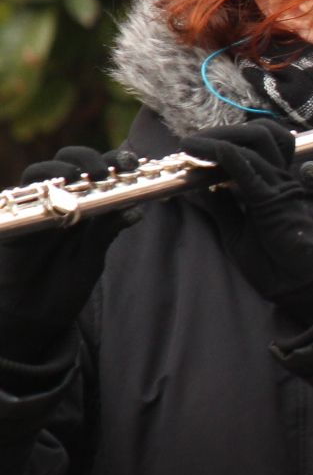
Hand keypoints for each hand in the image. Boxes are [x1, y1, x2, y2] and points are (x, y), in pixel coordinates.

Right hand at [0, 147, 135, 357]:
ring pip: (41, 172)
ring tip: (78, 178)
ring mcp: (34, 209)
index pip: (99, 173)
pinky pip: (18, 197)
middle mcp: (59, 202)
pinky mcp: (13, 221)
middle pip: (70, 162)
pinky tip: (54, 197)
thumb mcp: (91, 256)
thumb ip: (106, 231)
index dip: (114, 163)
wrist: (32, 316)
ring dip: (61, 169)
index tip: (132, 164)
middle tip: (105, 171)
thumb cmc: (63, 286)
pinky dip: (36, 190)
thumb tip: (137, 209)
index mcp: (85, 206)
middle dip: (89, 158)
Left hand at [180, 122, 312, 327]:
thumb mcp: (233, 227)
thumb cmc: (269, 258)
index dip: (226, 136)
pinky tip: (211, 153)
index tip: (194, 146)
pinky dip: (229, 157)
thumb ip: (219, 205)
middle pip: (259, 134)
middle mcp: (278, 177)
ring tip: (192, 147)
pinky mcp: (274, 200)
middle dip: (222, 131)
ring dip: (221, 139)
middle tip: (191, 142)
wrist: (292, 281)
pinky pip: (251, 170)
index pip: (256, 142)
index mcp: (271, 181)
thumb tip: (194, 186)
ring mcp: (279, 185)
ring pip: (257, 142)